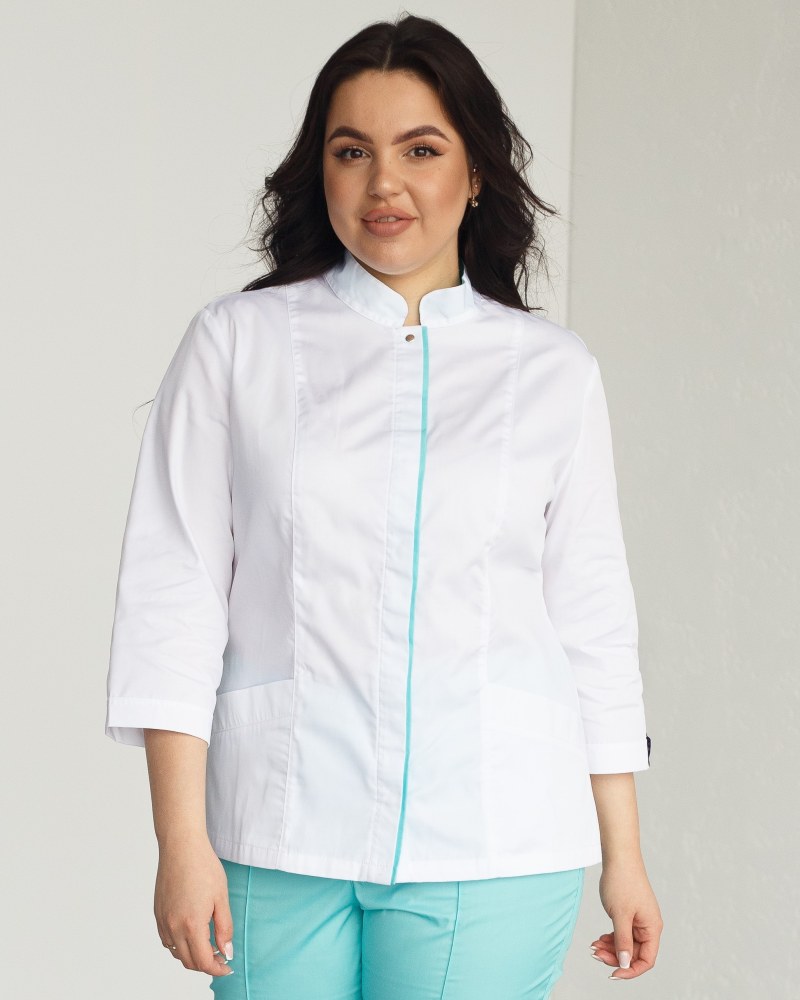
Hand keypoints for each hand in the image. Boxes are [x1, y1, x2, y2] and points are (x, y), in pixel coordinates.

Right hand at [154, 833, 234, 977]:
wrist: (181, 846)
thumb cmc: (203, 866)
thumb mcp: (221, 897)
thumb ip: (224, 928)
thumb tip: (226, 951)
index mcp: (191, 924)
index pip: (203, 961)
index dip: (217, 968)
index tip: (227, 966)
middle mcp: (173, 926)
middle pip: (188, 961)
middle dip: (206, 964)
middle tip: (221, 956)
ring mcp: (163, 920)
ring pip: (176, 952)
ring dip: (192, 955)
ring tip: (209, 944)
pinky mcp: (158, 913)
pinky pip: (167, 940)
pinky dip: (179, 945)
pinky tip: (192, 933)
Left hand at [590, 856, 662, 979]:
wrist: (618, 857)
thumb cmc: (622, 881)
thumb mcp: (620, 915)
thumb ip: (623, 941)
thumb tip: (625, 963)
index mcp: (652, 927)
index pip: (646, 960)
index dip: (631, 970)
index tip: (613, 973)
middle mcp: (648, 926)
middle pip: (634, 953)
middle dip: (615, 957)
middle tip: (596, 954)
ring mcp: (638, 920)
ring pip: (626, 944)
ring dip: (610, 948)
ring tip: (594, 947)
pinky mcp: (629, 914)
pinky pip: (622, 933)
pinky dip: (610, 938)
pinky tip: (599, 939)